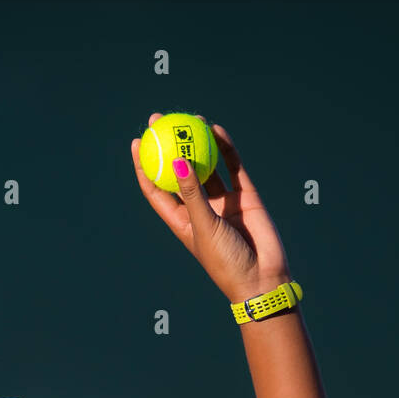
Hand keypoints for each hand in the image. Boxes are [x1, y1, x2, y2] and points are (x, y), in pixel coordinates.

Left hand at [130, 112, 291, 301]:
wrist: (262, 278)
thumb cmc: (225, 261)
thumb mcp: (203, 226)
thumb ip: (192, 193)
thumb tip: (176, 160)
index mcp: (181, 221)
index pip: (156, 189)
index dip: (144, 166)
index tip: (136, 142)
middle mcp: (200, 208)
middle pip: (179, 171)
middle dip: (169, 145)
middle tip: (159, 119)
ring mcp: (223, 201)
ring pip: (207, 166)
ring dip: (198, 143)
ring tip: (192, 118)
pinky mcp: (245, 196)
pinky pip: (233, 167)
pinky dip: (226, 148)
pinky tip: (217, 129)